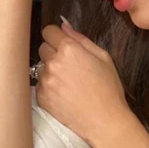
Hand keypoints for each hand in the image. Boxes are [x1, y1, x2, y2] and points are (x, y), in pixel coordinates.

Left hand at [36, 20, 132, 147]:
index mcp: (69, 49)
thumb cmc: (108, 89)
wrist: (105, 121)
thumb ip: (81, 39)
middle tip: (69, 66)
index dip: (56, 36)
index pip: (48, 31)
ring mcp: (45, 80)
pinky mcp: (41, 97)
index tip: (63, 44)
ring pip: (41, 67)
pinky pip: (40, 85)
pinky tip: (64, 94)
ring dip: (50, 71)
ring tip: (68, 83)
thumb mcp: (103, 57)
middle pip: (43, 48)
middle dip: (53, 53)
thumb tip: (64, 26)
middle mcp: (53, 62)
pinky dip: (49, 87)